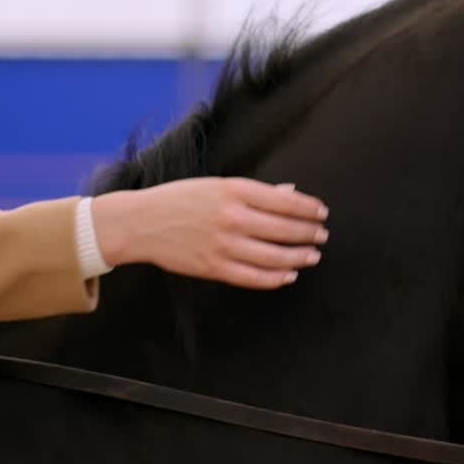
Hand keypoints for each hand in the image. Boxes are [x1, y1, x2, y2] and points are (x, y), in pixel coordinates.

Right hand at [93, 178, 328, 289]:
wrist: (142, 222)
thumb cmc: (181, 198)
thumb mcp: (219, 184)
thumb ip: (257, 191)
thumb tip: (291, 194)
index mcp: (235, 190)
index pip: (285, 201)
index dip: (309, 209)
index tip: (321, 213)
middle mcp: (232, 217)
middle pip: (284, 229)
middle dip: (309, 233)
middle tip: (321, 235)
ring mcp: (223, 245)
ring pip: (274, 257)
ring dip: (299, 257)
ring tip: (312, 255)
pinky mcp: (214, 268)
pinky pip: (253, 277)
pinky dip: (276, 278)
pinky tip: (288, 275)